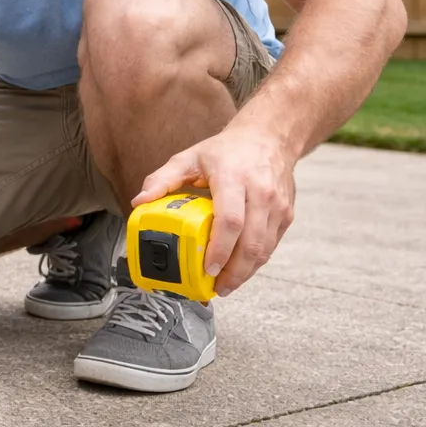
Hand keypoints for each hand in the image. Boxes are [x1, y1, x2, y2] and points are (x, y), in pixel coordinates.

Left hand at [133, 125, 295, 295]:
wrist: (268, 138)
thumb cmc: (225, 150)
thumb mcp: (188, 158)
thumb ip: (162, 179)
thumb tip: (138, 202)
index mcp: (234, 178)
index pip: (231, 220)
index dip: (220, 248)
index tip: (207, 268)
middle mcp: (260, 193)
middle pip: (251, 241)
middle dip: (234, 271)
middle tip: (217, 288)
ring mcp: (278, 205)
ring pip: (264, 248)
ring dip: (246, 272)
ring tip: (226, 285)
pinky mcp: (286, 214)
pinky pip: (271, 245)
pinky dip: (256, 262)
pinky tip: (240, 271)